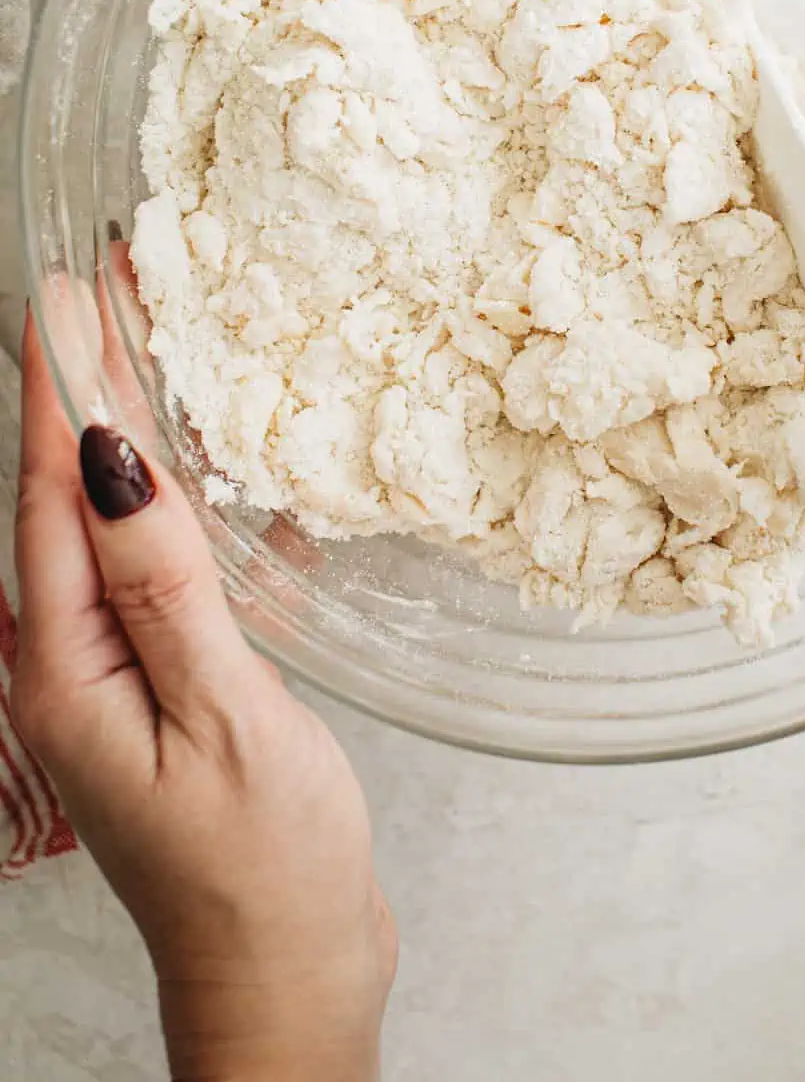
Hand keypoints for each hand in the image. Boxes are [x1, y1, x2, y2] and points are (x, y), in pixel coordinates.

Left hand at [12, 294, 396, 1081]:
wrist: (289, 982)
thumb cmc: (263, 868)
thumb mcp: (223, 715)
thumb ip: (167, 583)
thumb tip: (114, 462)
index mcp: (67, 668)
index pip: (51, 496)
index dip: (60, 387)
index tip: (66, 292)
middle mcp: (74, 664)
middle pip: (69, 499)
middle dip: (86, 388)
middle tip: (107, 285)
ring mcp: (118, 676)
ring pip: (118, 528)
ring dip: (135, 436)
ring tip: (156, 346)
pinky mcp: (166, 688)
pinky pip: (166, 574)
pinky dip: (190, 511)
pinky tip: (225, 471)